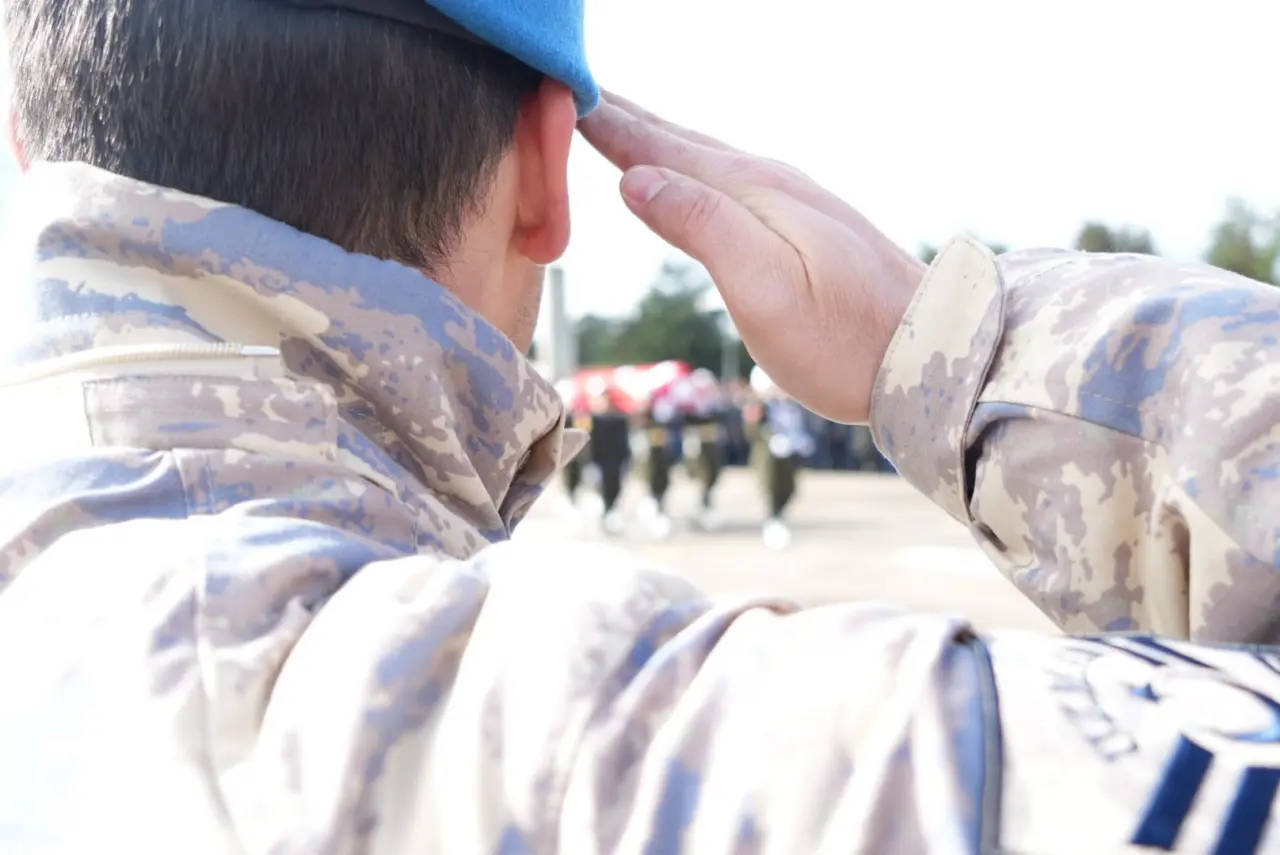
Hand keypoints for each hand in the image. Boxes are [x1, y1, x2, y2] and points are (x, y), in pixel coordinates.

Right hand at [578, 93, 925, 423]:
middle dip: (626, 116)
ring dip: (657, 136)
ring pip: (705, 154)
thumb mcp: (764, 290)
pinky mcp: (804, 224)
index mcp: (751, 191)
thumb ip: (701, 227)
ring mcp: (791, 200)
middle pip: (681, 139)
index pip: (660, 147)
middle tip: (576, 92)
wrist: (932, 352)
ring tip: (620, 123)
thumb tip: (634, 176)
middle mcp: (770, 182)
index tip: (559, 95)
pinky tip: (691, 173)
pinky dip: (691, 163)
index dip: (608, 124)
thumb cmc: (844, 340)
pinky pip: (727, 178)